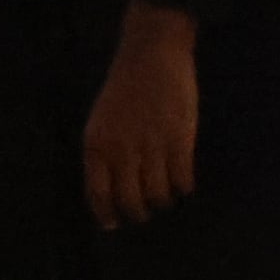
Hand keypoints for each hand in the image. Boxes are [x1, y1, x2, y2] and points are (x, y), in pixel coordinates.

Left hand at [84, 2, 197, 226]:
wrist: (150, 54)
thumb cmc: (124, 89)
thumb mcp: (100, 122)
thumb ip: (103, 154)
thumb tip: (109, 192)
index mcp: (96, 146)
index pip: (98, 194)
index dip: (106, 215)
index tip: (114, 224)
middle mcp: (121, 151)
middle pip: (129, 201)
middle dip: (138, 214)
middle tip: (144, 214)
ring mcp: (151, 146)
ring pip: (157, 194)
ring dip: (162, 202)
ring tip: (165, 198)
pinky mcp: (179, 140)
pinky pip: (182, 180)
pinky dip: (183, 188)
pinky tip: (183, 185)